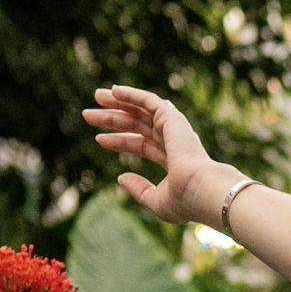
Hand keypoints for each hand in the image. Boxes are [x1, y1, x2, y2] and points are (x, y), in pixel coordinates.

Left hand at [83, 84, 224, 224]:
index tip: (99, 140)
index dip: (119, 141)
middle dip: (113, 118)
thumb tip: (120, 178)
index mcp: (173, 160)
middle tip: (89, 114)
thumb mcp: (157, 201)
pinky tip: (114, 90)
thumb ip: (139, 190)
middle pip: (137, 125)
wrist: (202, 191)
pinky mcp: (172, 118)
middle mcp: (173, 141)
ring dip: (119, 101)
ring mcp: (173, 129)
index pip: (141, 145)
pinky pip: (149, 100)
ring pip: (140, 110)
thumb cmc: (185, 201)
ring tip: (97, 96)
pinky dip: (132, 94)